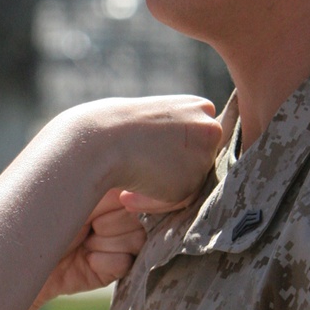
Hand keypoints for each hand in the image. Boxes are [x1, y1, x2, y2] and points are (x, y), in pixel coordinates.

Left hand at [31, 189, 146, 309]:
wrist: (21, 259)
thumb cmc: (41, 218)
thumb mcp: (72, 194)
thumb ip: (107, 188)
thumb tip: (133, 192)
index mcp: (112, 192)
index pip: (139, 193)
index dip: (122, 201)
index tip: (95, 204)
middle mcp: (120, 216)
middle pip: (139, 219)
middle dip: (110, 223)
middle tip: (83, 225)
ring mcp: (120, 244)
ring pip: (136, 240)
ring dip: (105, 242)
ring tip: (83, 242)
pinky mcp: (115, 269)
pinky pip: (125, 263)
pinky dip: (103, 261)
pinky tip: (85, 259)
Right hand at [70, 94, 222, 207]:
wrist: (99, 141)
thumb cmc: (116, 130)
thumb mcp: (152, 121)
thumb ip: (172, 137)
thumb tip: (178, 161)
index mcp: (200, 107)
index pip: (197, 140)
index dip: (171, 154)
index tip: (145, 157)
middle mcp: (210, 127)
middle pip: (199, 163)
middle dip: (169, 174)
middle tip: (137, 178)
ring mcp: (205, 154)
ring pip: (190, 184)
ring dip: (160, 191)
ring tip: (127, 192)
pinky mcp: (193, 181)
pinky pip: (179, 201)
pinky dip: (155, 202)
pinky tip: (127, 196)